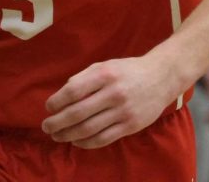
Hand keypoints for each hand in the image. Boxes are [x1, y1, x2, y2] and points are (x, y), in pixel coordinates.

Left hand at [43, 53, 184, 148]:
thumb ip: (84, 77)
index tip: (49, 107)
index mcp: (105, 74)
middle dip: (57, 122)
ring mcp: (123, 111)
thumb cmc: (128, 70)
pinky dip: (86, 143)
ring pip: (88, 129)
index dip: (57, 101)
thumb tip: (63, 93)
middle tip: (46, 126)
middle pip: (78, 113)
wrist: (162, 78)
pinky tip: (76, 141)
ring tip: (58, 136)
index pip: (73, 91)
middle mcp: (113, 93)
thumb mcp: (106, 65)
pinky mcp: (130, 126)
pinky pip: (103, 139)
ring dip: (68, 135)